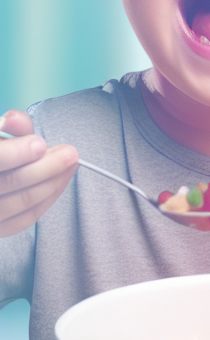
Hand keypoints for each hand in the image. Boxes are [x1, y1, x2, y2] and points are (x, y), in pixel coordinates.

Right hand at [0, 110, 77, 237]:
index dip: (17, 153)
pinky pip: (24, 219)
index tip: (40, 143)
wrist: (0, 171)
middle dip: (46, 167)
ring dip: (53, 182)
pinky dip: (47, 200)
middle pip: (9, 183)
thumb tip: (14, 120)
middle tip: (70, 153)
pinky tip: (60, 182)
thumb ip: (9, 126)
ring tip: (71, 164)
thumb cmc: (0, 153)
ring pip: (21, 203)